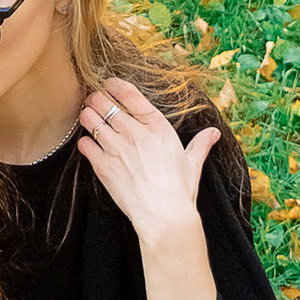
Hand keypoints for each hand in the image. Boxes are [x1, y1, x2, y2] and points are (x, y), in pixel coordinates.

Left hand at [78, 75, 217, 250]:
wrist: (164, 216)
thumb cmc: (180, 190)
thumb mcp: (193, 163)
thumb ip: (200, 144)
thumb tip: (214, 133)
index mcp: (157, 127)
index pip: (130, 94)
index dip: (115, 84)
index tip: (108, 83)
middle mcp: (135, 133)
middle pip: (104, 102)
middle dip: (96, 99)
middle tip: (94, 102)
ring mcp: (117, 148)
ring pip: (90, 119)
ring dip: (87, 116)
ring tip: (88, 118)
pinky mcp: (104, 166)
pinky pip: (85, 144)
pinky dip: (84, 141)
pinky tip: (89, 144)